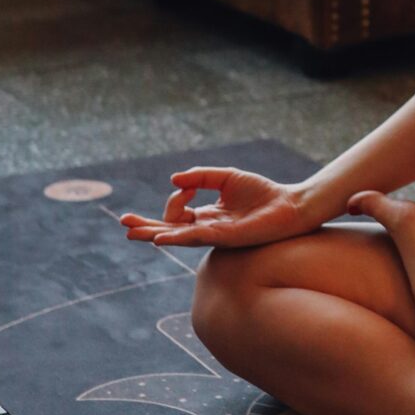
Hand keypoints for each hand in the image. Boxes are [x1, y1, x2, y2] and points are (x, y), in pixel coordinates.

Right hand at [117, 165, 317, 249]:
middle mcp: (207, 229)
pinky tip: (161, 237)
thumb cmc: (264, 193)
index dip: (176, 198)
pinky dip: (177, 236)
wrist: (291, 206)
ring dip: (154, 233)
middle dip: (146, 226)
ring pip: (178, 237)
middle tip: (124, 224)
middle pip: (170, 230)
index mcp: (207, 216)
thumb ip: (201, 177)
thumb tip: (173, 180)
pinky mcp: (226, 237)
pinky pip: (196, 237)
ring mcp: (215, 235)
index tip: (186, 187)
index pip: (178, 211)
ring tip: (132, 233)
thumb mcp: (227, 178)